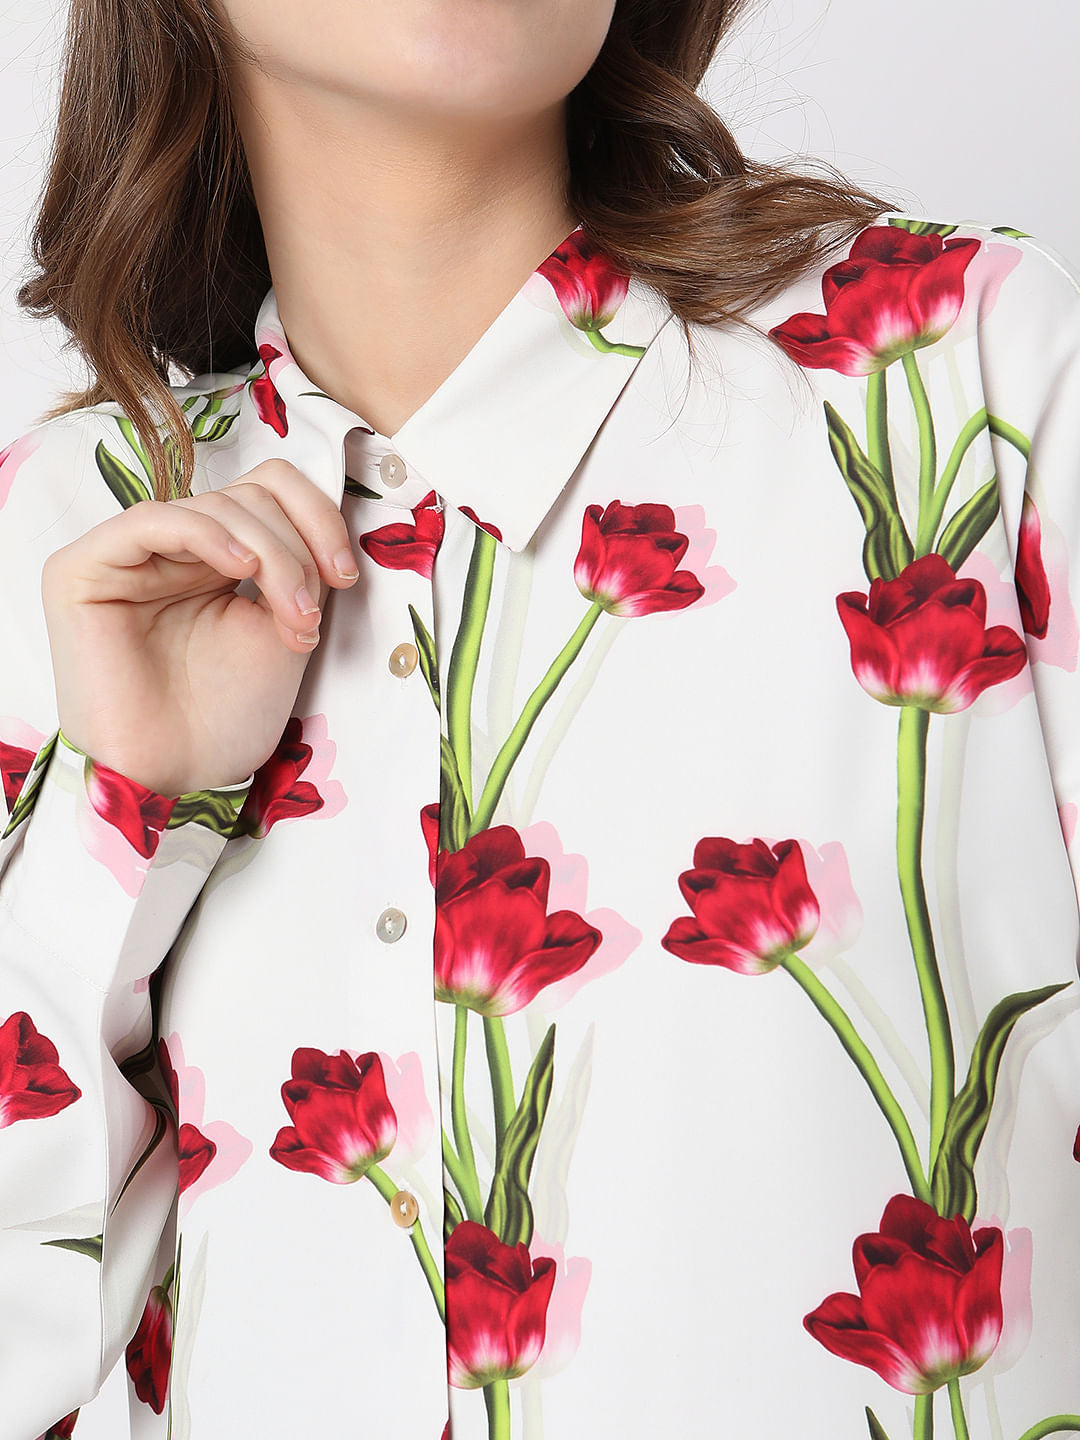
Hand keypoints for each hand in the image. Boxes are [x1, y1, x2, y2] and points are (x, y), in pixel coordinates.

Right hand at [41, 459, 359, 796]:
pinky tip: (242, 567)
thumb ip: (299, 568)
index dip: (317, 518)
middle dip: (297, 553)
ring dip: (272, 557)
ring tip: (289, 618)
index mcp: (218, 557)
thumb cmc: (225, 717)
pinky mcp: (83, 570)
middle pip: (252, 495)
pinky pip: (152, 520)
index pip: (271, 491)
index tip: (347, 574)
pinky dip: (208, 535)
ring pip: (215, 506)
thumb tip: (323, 523)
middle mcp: (173, 549)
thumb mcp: (284, 627)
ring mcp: (128, 555)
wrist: (178, 776)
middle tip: (309, 616)